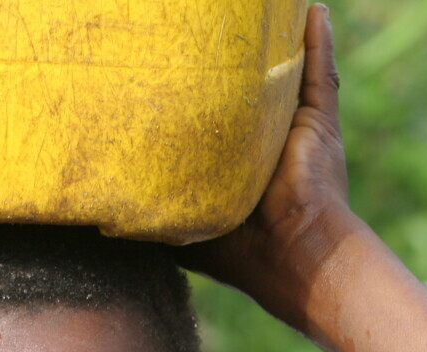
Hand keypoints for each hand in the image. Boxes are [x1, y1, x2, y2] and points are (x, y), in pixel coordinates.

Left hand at [179, 4, 355, 331]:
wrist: (290, 253)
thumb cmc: (234, 251)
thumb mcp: (185, 229)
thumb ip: (158, 215)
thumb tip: (106, 220)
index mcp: (236, 163)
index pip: (214, 118)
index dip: (197, 95)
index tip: (167, 66)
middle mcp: (265, 140)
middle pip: (249, 88)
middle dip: (235, 60)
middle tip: (206, 30)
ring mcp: (296, 127)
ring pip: (285, 74)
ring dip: (278, 44)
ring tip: (263, 11)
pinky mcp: (318, 120)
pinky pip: (320, 72)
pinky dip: (319, 40)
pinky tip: (313, 11)